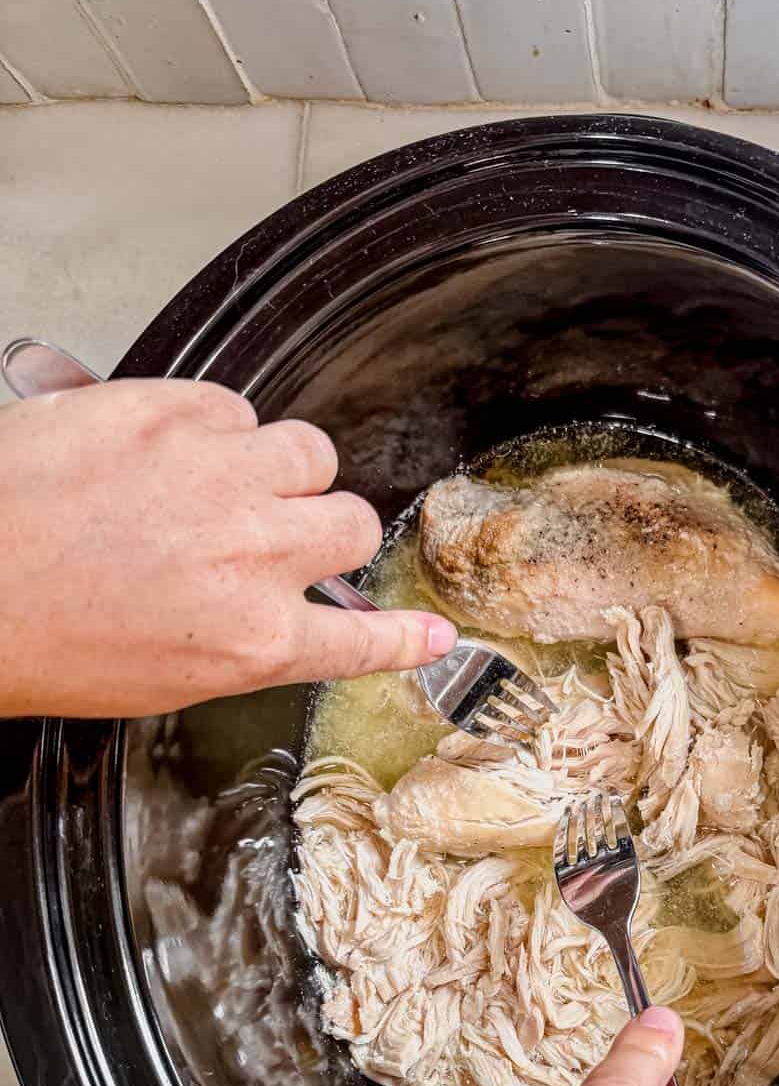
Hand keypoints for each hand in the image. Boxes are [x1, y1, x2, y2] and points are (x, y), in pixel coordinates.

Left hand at [0, 379, 455, 716]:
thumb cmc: (38, 636)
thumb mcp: (163, 675)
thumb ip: (245, 644)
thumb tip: (282, 621)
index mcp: (253, 639)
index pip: (362, 637)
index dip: (405, 635)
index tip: (432, 635)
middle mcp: (255, 555)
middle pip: (354, 525)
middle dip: (323, 531)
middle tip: (277, 535)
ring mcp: (220, 477)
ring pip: (311, 453)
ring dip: (283, 469)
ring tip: (230, 481)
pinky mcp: (175, 411)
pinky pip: (239, 409)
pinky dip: (217, 428)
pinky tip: (173, 451)